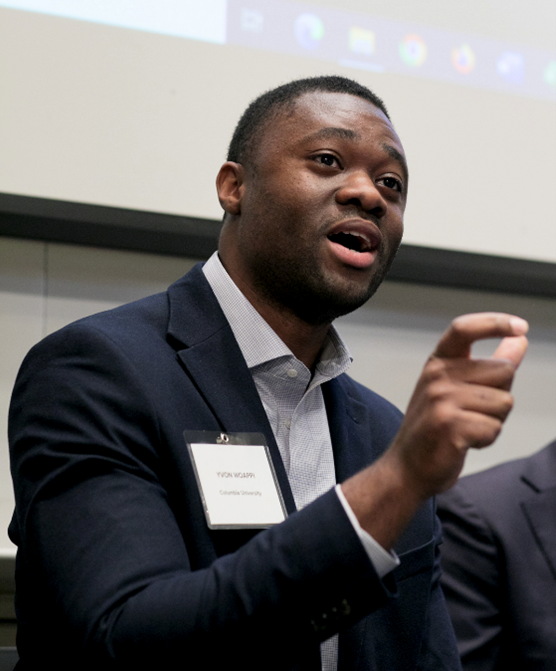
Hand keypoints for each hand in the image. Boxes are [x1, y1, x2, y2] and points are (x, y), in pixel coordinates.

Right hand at [387, 312, 528, 500]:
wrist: (407, 467)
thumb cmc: (434, 427)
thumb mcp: (456, 388)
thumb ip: (491, 363)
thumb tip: (520, 341)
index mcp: (437, 362)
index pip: (464, 329)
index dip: (494, 323)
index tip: (520, 326)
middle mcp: (437, 375)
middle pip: (504, 370)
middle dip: (501, 395)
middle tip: (472, 412)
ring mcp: (441, 399)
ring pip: (504, 402)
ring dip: (494, 421)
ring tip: (465, 427)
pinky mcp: (449, 425)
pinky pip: (494, 427)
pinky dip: (486, 439)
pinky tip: (463, 442)